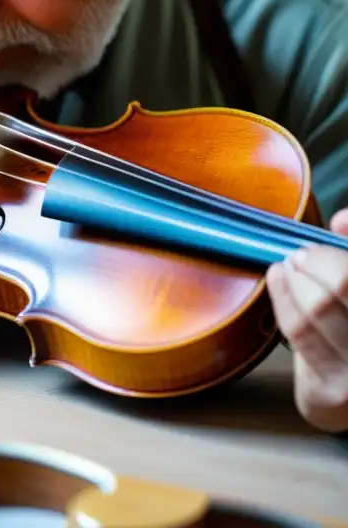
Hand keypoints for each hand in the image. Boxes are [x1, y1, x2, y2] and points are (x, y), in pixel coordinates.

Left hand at [266, 208, 347, 432]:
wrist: (346, 400)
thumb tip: (341, 219)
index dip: (338, 253)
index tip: (325, 232)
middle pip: (343, 286)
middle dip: (316, 263)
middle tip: (299, 255)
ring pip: (318, 308)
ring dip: (295, 280)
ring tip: (287, 267)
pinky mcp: (336, 391)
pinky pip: (299, 333)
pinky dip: (282, 299)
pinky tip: (278, 281)